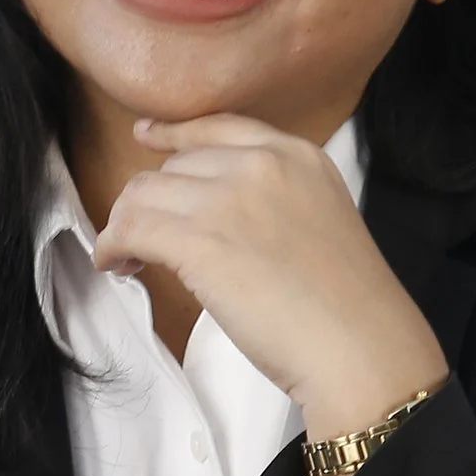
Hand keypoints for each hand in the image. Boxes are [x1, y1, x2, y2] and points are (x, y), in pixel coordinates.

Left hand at [93, 112, 447, 435]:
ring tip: (131, 258)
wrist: (360, 346)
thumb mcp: (322, 222)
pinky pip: (131, 228)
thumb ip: (276, 201)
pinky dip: (114, 246)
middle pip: (174, 167)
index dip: (173, 134)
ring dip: (126, 225)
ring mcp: (229, 199)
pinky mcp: (200, 240)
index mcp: (298, 156)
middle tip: (144, 240)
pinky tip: (120, 267)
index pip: (219, 128)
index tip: (146, 138)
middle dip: (151, 201)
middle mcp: (262, 165)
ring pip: (143, 193)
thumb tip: (218, 217)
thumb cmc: (348, 308)